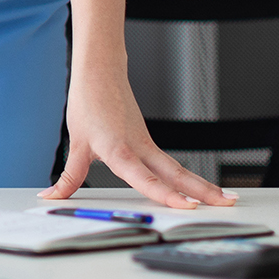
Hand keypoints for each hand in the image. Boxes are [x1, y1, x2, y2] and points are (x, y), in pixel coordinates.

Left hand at [39, 62, 236, 207]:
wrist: (100, 71)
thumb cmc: (89, 102)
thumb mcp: (76, 143)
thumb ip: (69, 177)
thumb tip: (51, 197)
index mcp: (119, 149)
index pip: (144, 177)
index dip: (164, 194)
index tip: (186, 206)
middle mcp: (139, 148)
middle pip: (175, 174)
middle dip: (202, 191)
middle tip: (227, 203)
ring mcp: (146, 144)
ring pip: (177, 168)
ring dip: (201, 184)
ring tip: (225, 198)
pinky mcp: (147, 142)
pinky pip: (169, 163)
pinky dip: (185, 177)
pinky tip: (198, 188)